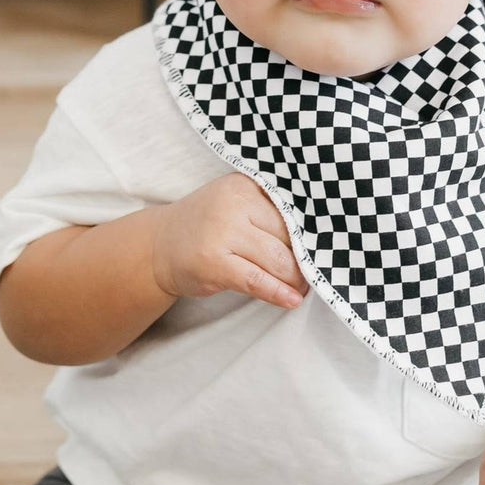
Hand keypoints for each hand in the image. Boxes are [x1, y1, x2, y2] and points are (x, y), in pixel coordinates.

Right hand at [150, 172, 309, 309]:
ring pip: (277, 260)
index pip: (290, 210)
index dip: (308, 232)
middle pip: (287, 235)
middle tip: (315, 272)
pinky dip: (278, 292)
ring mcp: (222, 233)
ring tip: (303, 287)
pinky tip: (291, 300)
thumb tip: (315, 237)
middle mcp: (234, 204)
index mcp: (244, 185)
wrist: (160, 245)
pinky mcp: (214, 264)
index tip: (324, 246)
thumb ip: (268, 209)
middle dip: (304, 258)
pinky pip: (257, 281)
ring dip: (295, 278)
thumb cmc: (207, 225)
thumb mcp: (234, 202)